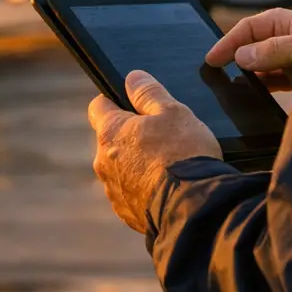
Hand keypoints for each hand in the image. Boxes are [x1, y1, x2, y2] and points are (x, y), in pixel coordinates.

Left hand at [88, 70, 221, 232]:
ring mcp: (113, 190)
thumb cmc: (183, 154)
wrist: (193, 206)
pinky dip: (144, 188)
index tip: (134, 104)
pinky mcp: (126, 213)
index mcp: (110, 132)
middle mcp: (103, 162)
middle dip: (130, 136)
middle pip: (111, 140)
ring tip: (168, 165)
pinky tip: (167, 187)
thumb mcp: (172, 111)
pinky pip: (131, 193)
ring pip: (121, 168)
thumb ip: (148, 92)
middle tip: (161, 136)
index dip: (115, 101)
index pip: (98, 107)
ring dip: (137, 164)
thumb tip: (131, 78)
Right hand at [207, 8, 291, 91]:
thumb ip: (275, 49)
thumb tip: (240, 55)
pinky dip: (261, 88)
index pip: (252, 27)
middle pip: (254, 45)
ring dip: (245, 74)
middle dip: (234, 56)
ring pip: (262, 65)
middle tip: (212, 72)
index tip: (212, 59)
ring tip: (226, 86)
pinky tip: (250, 95)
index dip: (230, 41)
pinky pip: (275, 83)